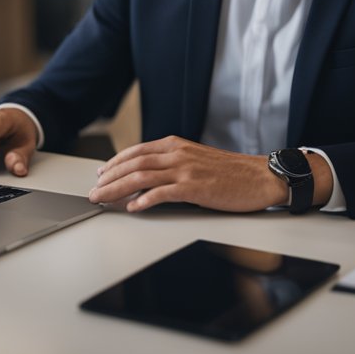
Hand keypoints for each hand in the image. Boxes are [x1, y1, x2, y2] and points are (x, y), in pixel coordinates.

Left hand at [89, 136, 289, 212]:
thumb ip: (172, 163)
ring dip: (117, 189)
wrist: (260, 177)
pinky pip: (162, 193)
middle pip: (133, 164)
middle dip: (109, 178)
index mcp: (175, 145)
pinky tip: (133, 208)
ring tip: (103, 199)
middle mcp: (177, 154)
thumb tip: (147, 176)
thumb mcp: (196, 159)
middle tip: (94, 191)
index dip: (114, 163)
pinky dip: (144, 200)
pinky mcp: (195, 188)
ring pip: (141, 177)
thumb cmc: (231, 172)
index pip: (136, 151)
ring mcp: (185, 170)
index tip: (101, 173)